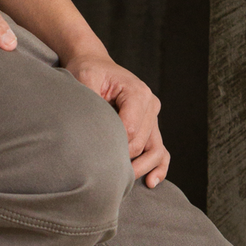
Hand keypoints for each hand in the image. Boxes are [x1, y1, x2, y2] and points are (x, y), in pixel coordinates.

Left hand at [64, 51, 169, 186]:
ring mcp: (153, 116)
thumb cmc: (88, 70)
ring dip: (143, 168)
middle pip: (142, 143)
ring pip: (156, 150)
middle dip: (125, 160)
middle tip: (103, 171)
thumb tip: (92, 129)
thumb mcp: (85, 79)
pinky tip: (151, 181)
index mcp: (138, 93)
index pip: (131, 130)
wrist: (94, 63)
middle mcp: (151, 104)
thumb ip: (91, 101)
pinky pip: (160, 149)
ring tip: (126, 182)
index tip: (96, 154)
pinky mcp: (151, 125)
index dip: (115, 146)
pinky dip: (158, 166)